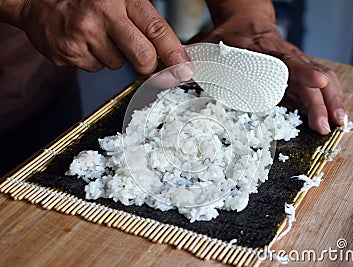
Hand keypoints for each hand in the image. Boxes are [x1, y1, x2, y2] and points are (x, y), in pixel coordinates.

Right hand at [12, 0, 190, 76]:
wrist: (37, 0)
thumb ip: (144, 22)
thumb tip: (172, 52)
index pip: (156, 29)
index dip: (175, 53)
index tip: (185, 68)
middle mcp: (103, 16)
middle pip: (142, 57)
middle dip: (147, 64)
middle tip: (140, 57)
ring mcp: (83, 36)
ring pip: (116, 65)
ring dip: (113, 56)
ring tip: (97, 35)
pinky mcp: (68, 54)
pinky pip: (94, 68)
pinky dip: (93, 59)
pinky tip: (83, 42)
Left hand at [194, 2, 344, 134]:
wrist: (245, 21)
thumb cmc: (227, 37)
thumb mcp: (209, 45)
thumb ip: (195, 61)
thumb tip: (177, 75)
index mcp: (264, 50)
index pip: (287, 60)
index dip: (303, 71)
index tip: (317, 82)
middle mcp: (286, 57)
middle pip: (312, 76)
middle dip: (323, 101)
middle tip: (327, 126)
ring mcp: (296, 63)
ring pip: (324, 80)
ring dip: (334, 102)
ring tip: (340, 125)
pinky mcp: (299, 71)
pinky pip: (322, 84)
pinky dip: (332, 100)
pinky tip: (337, 116)